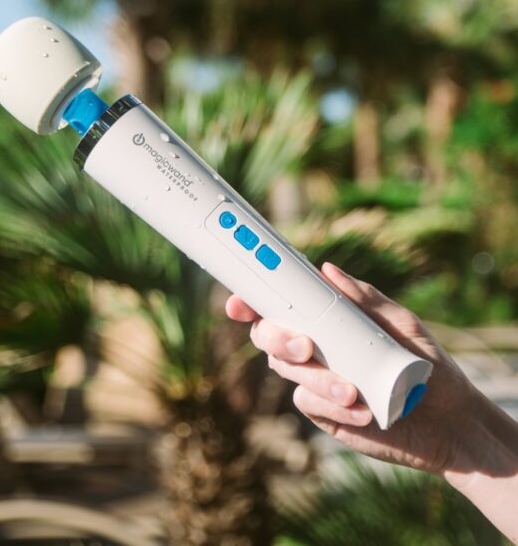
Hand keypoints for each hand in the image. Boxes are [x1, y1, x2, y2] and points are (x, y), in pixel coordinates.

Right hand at [226, 262, 480, 474]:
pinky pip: (309, 404)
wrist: (450, 419)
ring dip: (314, 378)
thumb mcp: (402, 324)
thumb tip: (328, 269)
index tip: (239, 301)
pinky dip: (331, 405)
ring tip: (351, 389)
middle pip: (268, 337)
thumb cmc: (427, 362)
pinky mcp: (325, 413)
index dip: (250, 299)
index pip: (279, 302)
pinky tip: (362, 411)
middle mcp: (313, 345)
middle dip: (276, 338)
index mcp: (326, 317)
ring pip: (286, 372)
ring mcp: (315, 380)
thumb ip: (365, 299)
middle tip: (305, 346)